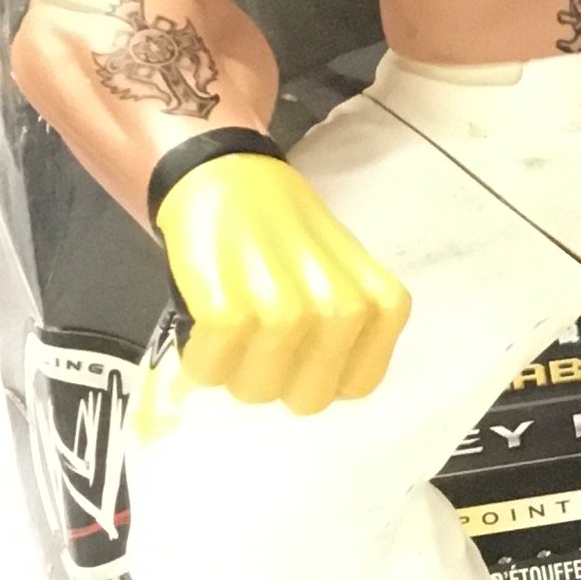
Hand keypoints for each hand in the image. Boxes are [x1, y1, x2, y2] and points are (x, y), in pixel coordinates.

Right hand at [157, 152, 412, 412]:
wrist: (229, 180)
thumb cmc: (288, 237)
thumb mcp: (343, 280)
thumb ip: (344, 336)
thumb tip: (316, 390)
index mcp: (381, 304)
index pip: (356, 386)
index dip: (319, 374)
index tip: (297, 350)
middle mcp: (343, 310)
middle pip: (307, 399)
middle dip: (278, 379)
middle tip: (257, 339)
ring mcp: (287, 311)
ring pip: (258, 390)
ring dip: (233, 369)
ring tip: (230, 326)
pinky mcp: (229, 311)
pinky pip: (210, 367)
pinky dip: (199, 356)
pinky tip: (206, 320)